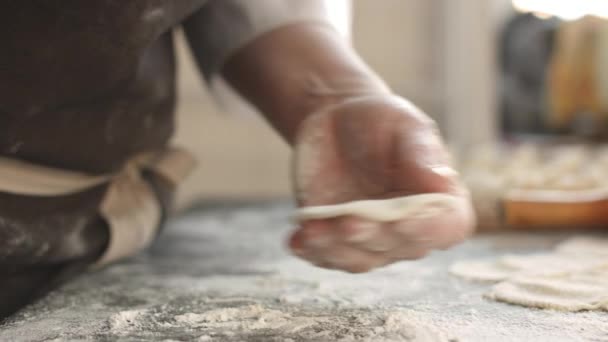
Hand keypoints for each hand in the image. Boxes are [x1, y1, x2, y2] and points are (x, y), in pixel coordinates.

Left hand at [289, 95, 474, 271]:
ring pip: (359, 258)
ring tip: (314, 231)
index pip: (447, 228)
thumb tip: (441, 183)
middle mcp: (407, 229)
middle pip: (398, 246)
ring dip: (336, 249)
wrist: (338, 122)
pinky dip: (310, 250)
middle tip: (351, 221)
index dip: (429, 229)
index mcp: (438, 201)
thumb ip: (422, 153)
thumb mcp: (406, 125)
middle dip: (373, 236)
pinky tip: (296, 240)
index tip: (404, 219)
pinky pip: (324, 255)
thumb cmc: (382, 122)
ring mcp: (370, 239)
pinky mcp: (334, 239)